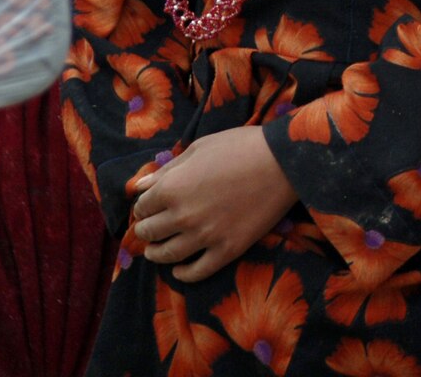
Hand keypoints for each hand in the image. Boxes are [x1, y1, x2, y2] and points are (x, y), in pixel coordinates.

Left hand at [131, 127, 297, 282]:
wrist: (282, 162)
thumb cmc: (240, 147)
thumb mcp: (199, 148)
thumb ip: (167, 170)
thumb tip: (138, 186)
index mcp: (172, 188)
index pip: (142, 206)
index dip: (143, 205)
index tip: (149, 205)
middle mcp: (182, 216)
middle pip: (150, 232)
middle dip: (146, 229)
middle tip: (149, 227)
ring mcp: (205, 236)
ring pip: (168, 255)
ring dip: (156, 254)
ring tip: (155, 251)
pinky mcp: (227, 250)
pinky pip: (197, 271)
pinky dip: (183, 274)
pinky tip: (179, 270)